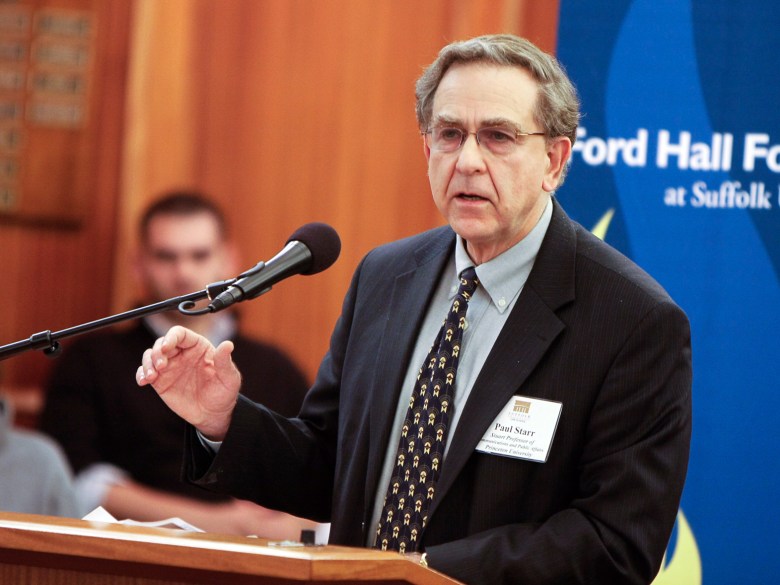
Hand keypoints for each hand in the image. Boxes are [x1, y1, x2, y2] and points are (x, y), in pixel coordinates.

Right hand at [136, 325, 240, 439]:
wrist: (213, 414)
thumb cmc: (224, 393)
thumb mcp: (229, 378)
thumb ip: (224, 361)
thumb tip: (228, 344)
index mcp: (198, 347)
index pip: (180, 334)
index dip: (171, 337)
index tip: (166, 347)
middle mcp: (182, 353)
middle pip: (162, 343)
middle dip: (157, 352)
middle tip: (161, 366)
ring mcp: (170, 367)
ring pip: (150, 355)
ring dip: (148, 363)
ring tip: (152, 377)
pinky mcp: (160, 381)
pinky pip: (145, 372)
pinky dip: (141, 374)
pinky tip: (143, 381)